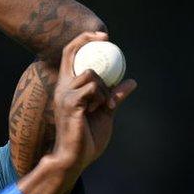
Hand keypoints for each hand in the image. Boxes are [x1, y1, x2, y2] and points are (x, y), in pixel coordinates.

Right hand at [50, 31, 137, 172]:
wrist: (74, 157)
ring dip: (104, 87)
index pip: (69, 55)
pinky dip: (102, 97)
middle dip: (88, 41)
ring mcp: (65, 94)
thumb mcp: (105, 113)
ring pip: (91, 74)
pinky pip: (93, 88)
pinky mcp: (71, 103)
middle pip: (74, 54)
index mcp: (67, 87)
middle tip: (107, 39)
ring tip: (104, 104)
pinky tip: (99, 109)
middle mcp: (62, 87)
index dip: (83, 40)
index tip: (101, 35)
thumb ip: (115, 96)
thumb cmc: (87, 138)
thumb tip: (131, 82)